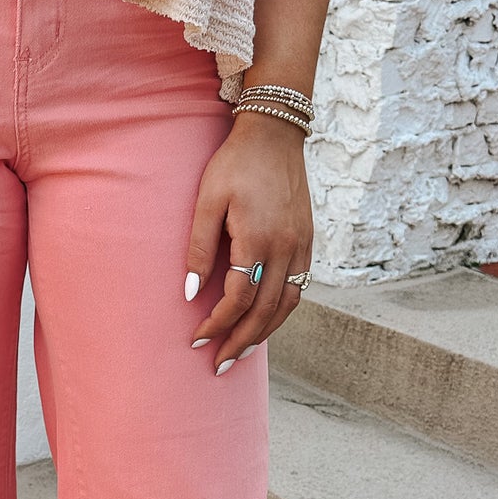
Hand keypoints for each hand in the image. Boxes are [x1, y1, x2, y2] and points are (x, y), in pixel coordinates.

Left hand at [184, 112, 313, 372]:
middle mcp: (286, 248)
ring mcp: (302, 246)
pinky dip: (281, 311)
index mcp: (259, 239)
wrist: (275, 134)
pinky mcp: (307, 241)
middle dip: (241, 342)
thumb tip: (190, 294)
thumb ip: (198, 248)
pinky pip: (298, 288)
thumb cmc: (234, 164)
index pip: (239, 299)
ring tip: (242, 352)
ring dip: (265, 333)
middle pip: (266, 312)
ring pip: (288, 305)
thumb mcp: (206, 201)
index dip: (217, 324)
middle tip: (220, 365)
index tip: (197, 340)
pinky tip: (264, 321)